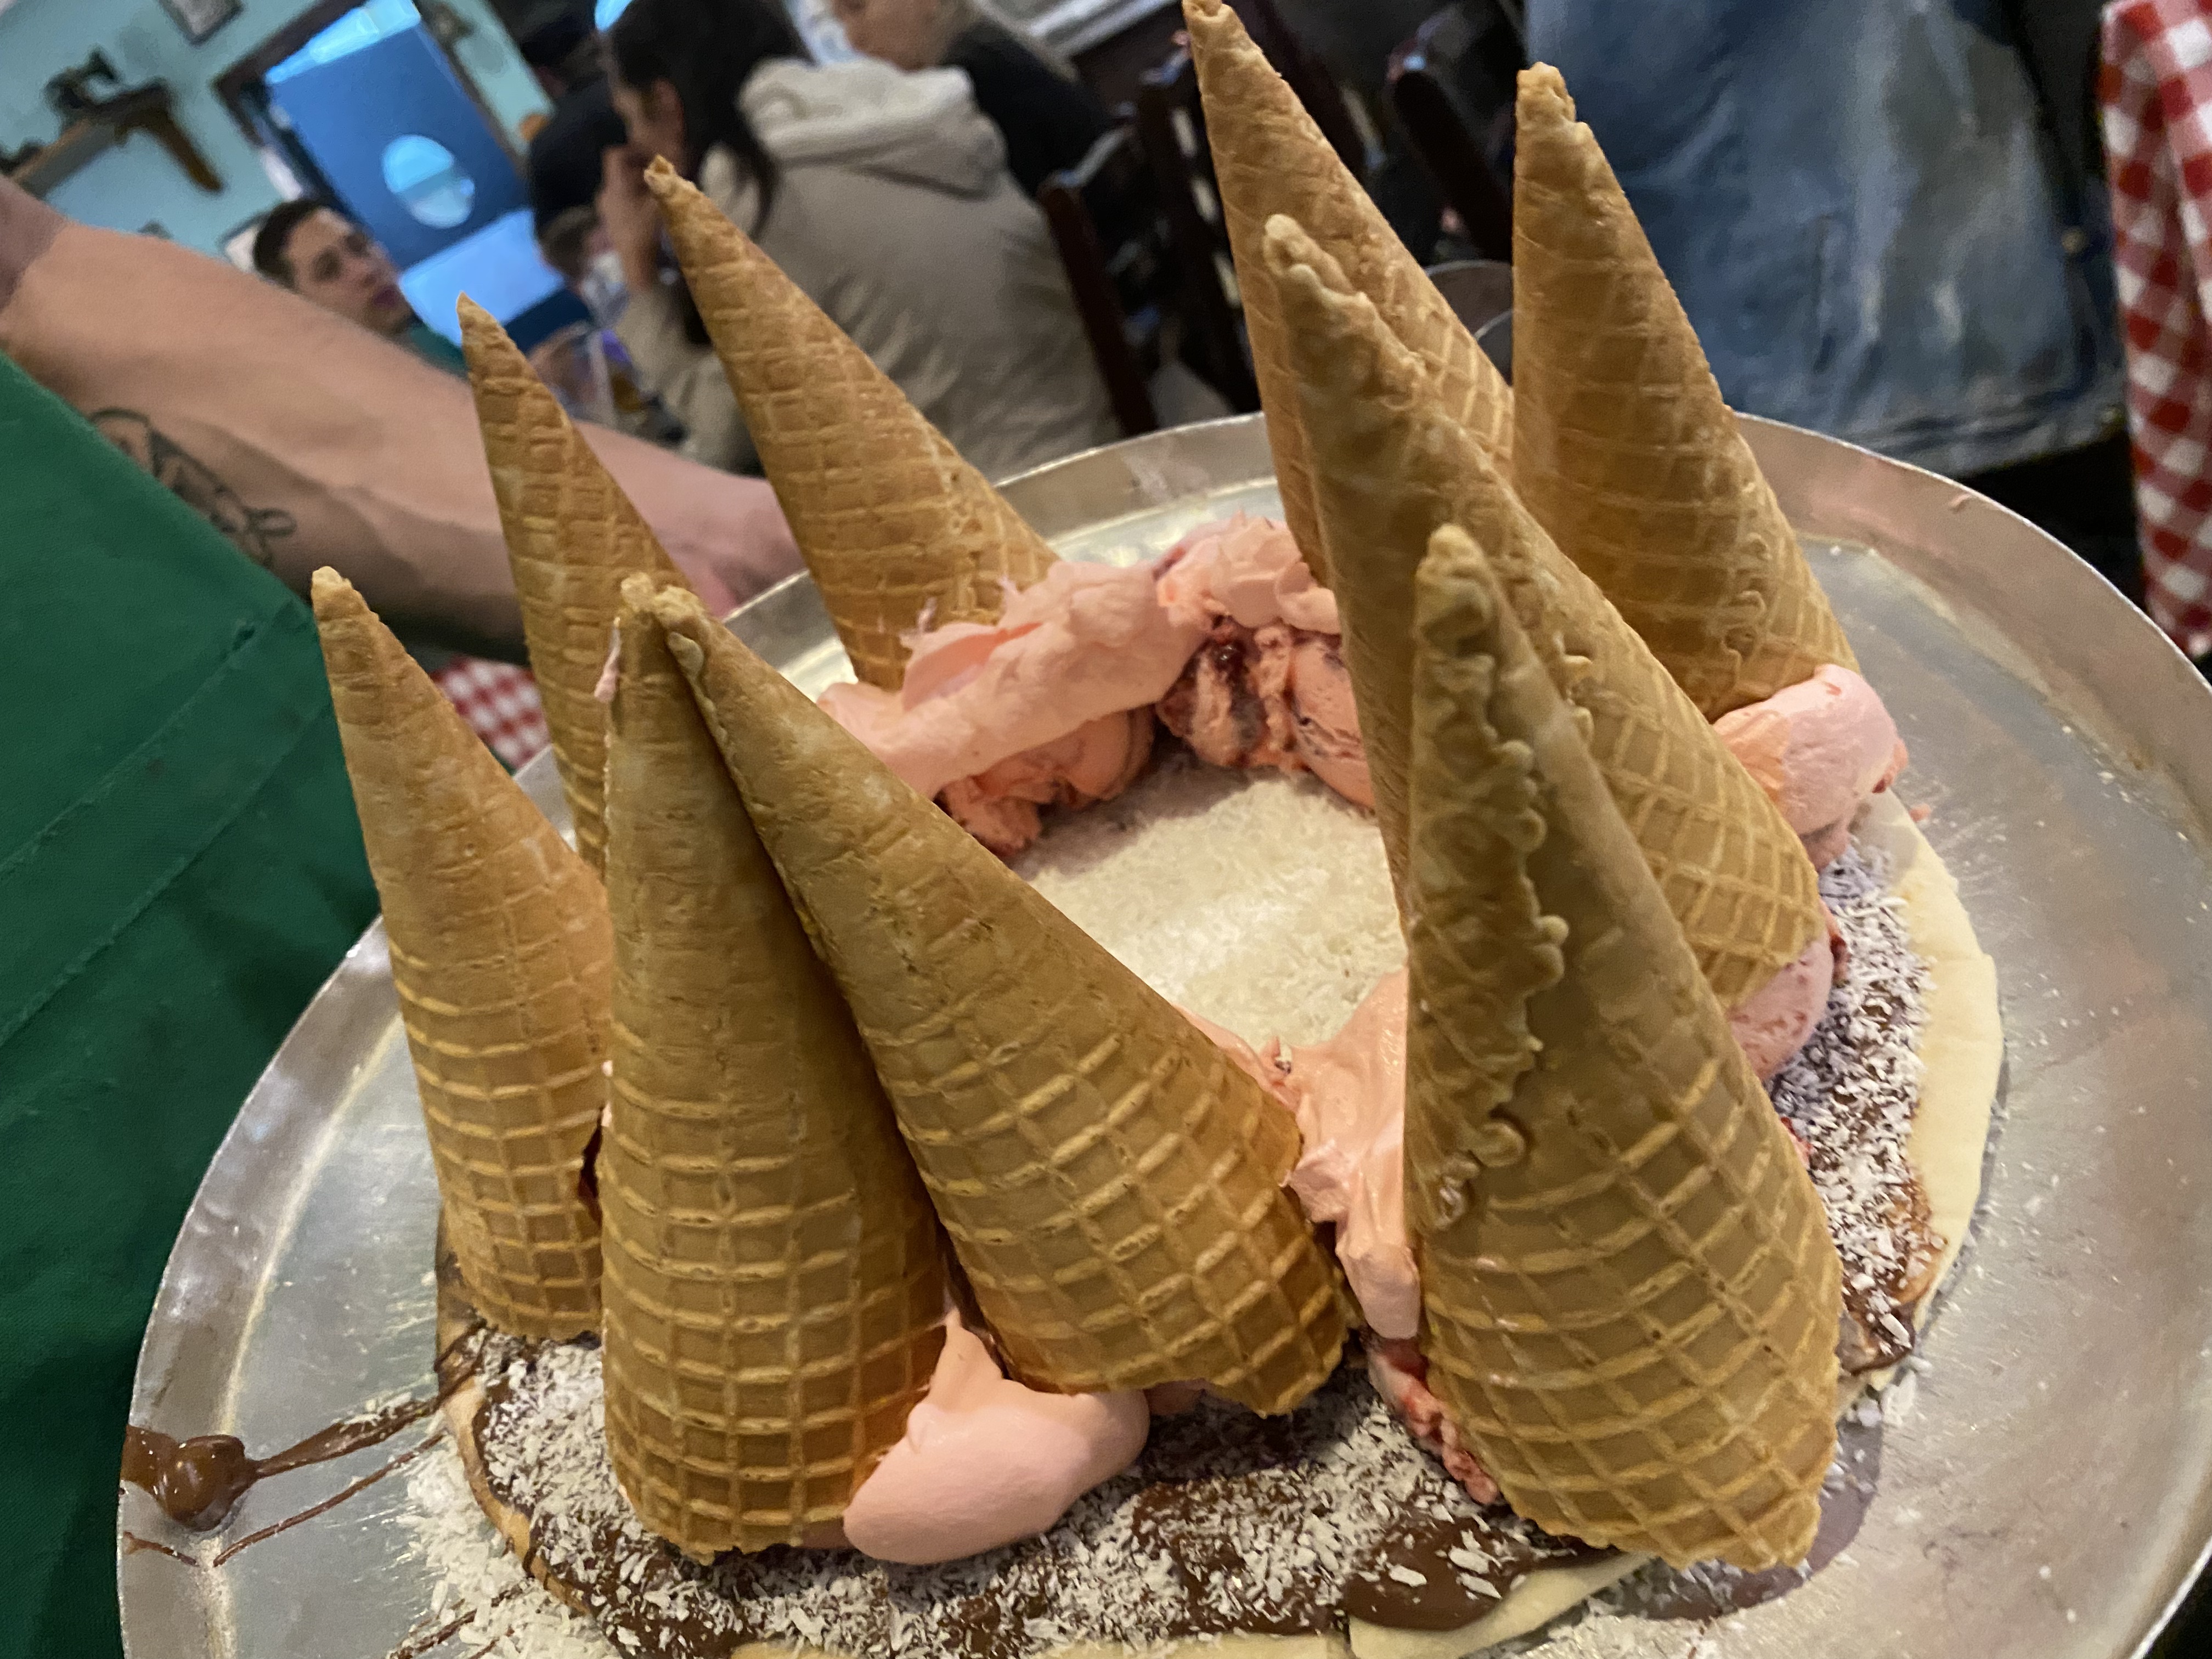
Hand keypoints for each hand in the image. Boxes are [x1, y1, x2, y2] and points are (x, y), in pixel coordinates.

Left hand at [596, 144, 661, 291]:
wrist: (636, 267)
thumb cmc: (648, 232)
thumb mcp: (663, 203)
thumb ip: (670, 181)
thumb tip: (682, 159)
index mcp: (615, 186)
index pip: (615, 156)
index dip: (632, 151)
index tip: (648, 157)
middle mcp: (606, 196)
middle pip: (618, 174)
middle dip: (636, 172)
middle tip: (657, 177)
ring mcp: (606, 213)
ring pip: (619, 191)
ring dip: (635, 189)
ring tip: (654, 197)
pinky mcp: (611, 227)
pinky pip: (620, 207)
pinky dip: (633, 205)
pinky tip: (647, 215)